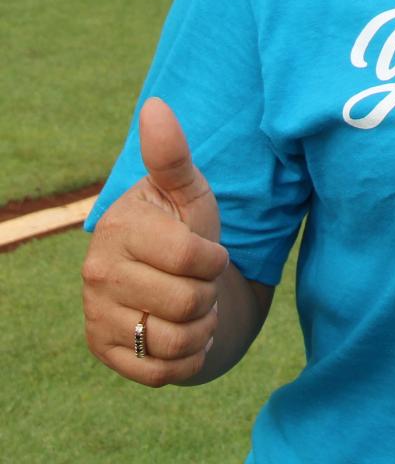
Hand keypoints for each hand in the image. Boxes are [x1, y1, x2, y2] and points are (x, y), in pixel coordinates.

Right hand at [82, 98, 229, 385]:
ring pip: (176, 340)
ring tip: (192, 305)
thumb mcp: (188, 190)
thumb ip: (172, 154)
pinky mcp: (103, 351)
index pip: (193, 258)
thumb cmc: (184, 225)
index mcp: (121, 228)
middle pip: (187, 302)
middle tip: (198, 281)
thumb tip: (155, 105)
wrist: (170, 279)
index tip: (208, 250)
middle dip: (208, 293)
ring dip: (200, 327)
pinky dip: (188, 357)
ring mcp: (96, 315)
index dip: (215, 258)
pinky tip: (181, 333)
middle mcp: (97, 273)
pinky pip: (163, 372)